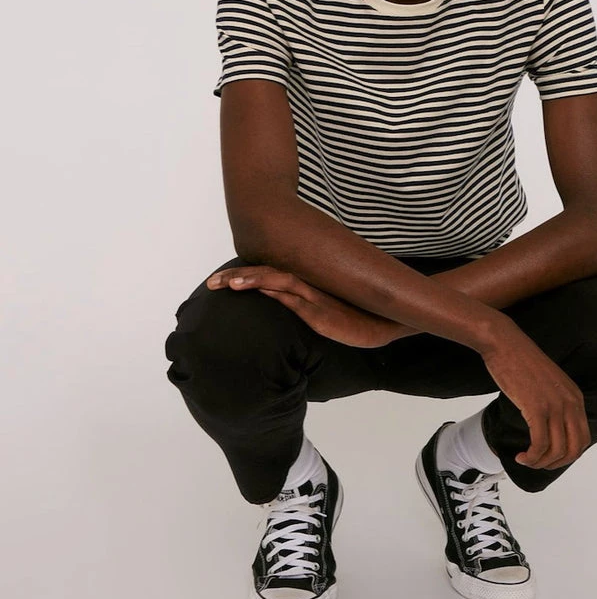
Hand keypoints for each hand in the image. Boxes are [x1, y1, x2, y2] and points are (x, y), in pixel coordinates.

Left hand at [206, 265, 406, 347]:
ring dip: (252, 280)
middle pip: (266, 274)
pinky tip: (260, 290)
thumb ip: (301, 307)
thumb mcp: (321, 314)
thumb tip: (278, 305)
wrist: (384, 324)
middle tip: (211, 283)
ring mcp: (314, 297)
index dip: (243, 275)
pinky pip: (296, 300)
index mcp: (305, 285)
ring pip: (278, 281)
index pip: (268, 275)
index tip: (219, 280)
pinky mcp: (322, 313)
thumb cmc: (354, 318)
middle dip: (237, 277)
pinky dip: (277, 293)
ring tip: (228, 284)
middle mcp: (307, 285)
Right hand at [480, 324, 591, 469]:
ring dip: (541, 462)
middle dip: (556, 463)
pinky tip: (521, 456)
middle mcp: (570, 403)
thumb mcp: (549, 382)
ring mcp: (555, 406)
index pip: (583, 438)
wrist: (505, 344)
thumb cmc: (521, 361)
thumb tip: (550, 425)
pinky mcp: (537, 408)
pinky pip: (540, 444)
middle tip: (538, 463)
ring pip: (557, 450)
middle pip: (574, 449)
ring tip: (526, 460)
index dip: (567, 454)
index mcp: (575, 397)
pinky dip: (532, 457)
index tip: (549, 456)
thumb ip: (556, 401)